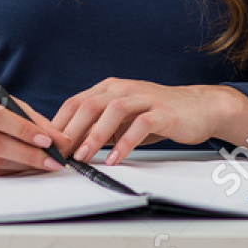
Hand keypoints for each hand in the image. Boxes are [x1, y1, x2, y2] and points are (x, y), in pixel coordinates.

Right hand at [0, 85, 75, 175]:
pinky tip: (19, 167)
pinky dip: (5, 172)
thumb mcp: (3, 101)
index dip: (23, 130)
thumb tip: (60, 140)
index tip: (47, 141)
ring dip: (20, 165)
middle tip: (51, 160)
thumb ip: (31, 119)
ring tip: (40, 164)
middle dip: (27, 154)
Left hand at [52, 79, 247, 164]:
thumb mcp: (123, 120)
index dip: (59, 123)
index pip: (76, 102)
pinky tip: (116, 158)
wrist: (199, 108)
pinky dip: (125, 142)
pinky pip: (140, 125)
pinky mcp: (162, 111)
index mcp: (109, 88)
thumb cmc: (158, 114)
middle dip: (71, 131)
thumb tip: (71, 146)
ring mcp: (143, 97)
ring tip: (83, 157)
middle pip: (89, 105)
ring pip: (112, 110)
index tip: (47, 145)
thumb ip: (100, 128)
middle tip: (60, 154)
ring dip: (94, 135)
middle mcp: (123, 88)